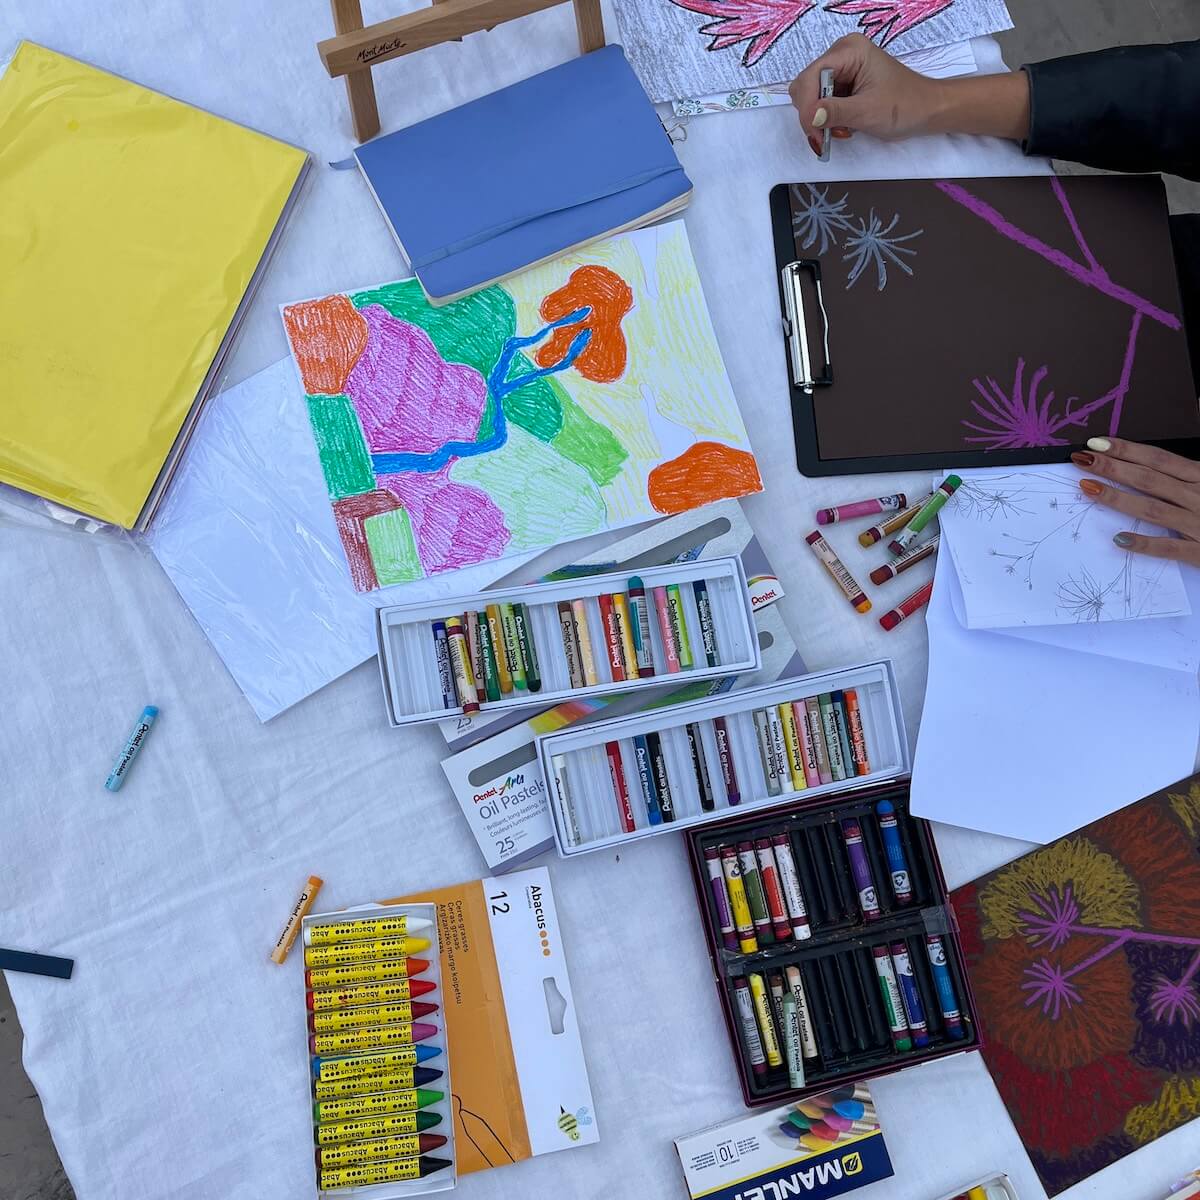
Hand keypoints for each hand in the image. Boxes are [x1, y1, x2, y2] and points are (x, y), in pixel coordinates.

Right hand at [788, 34, 942, 153]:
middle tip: (826, 137)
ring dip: (820, 120)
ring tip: (842, 131)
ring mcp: (842, 68)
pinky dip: (827, 119)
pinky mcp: (843, 82)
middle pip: (805, 86)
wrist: (926, 110)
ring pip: (810, 97)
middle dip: (812, 115)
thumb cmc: (904, 106)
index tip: (816, 134)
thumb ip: (836, 112)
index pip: (810, 78)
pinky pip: (821, 102)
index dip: (808, 107)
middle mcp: (842, 54)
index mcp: (849, 51)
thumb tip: (811, 116)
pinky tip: (844, 126)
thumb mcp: (867, 111)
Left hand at [1072, 437, 1199, 564]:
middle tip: (1081, 460)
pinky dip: (1145, 544)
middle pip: (1150, 479)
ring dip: (1118, 499)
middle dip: (1113, 468)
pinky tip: (1118, 539)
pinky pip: (1170, 548)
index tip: (1096, 443)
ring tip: (1087, 488)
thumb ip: (1197, 456)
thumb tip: (1196, 403)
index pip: (1159, 459)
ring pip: (1153, 509)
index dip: (1127, 450)